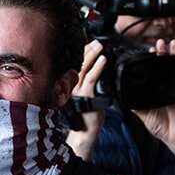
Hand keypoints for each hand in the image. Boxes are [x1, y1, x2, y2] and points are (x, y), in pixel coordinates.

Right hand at [65, 39, 106, 158]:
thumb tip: (98, 75)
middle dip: (87, 50)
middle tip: (96, 42)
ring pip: (84, 68)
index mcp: (72, 85)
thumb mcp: (89, 98)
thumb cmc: (87, 117)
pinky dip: (97, 67)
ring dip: (92, 55)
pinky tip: (103, 60)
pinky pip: (91, 78)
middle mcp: (72, 86)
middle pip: (78, 63)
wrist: (85, 132)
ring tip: (100, 46)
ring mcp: (78, 90)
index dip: (83, 53)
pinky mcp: (85, 96)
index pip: (76, 65)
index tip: (90, 45)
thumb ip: (90, 86)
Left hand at [132, 42, 174, 166]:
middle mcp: (167, 87)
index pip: (154, 72)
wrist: (174, 137)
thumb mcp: (143, 115)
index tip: (148, 52)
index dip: (151, 62)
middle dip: (162, 53)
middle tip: (158, 43)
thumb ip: (135, 106)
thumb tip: (124, 98)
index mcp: (157, 91)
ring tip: (172, 43)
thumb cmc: (161, 127)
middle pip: (165, 66)